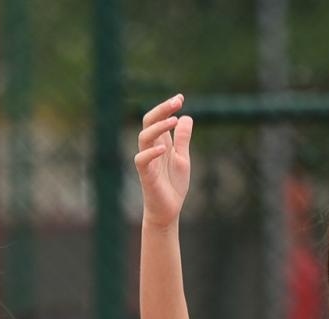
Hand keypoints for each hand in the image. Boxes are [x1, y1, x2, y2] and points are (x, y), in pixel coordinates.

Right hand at [135, 94, 193, 229]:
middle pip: (149, 122)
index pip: (158, 119)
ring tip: (174, 119)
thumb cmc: (173, 185)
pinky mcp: (145, 175)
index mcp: (160, 143)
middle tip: (177, 101)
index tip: (180, 98)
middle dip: (162, 109)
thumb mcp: (182, 158)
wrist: (168, 210)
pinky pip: (141, 160)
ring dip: (158, 126)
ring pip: (144, 136)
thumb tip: (187, 117)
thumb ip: (182, 139)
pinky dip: (151, 152)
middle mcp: (151, 149)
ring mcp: (147, 161)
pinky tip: (163, 148)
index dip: (167, 107)